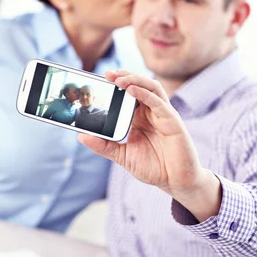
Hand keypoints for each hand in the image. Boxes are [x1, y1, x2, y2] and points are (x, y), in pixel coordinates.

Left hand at [78, 70, 221, 220]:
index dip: (116, 83)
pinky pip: (159, 103)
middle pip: (140, 84)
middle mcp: (152, 112)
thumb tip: (81, 136)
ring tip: (118, 79)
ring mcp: (163, 114)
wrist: (175, 182)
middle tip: (107, 74)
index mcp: (139, 117)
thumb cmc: (153, 167)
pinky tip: (132, 90)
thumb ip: (104, 146)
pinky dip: (144, 94)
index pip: (128, 93)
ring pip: (151, 87)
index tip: (101, 78)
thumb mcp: (122, 156)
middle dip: (124, 76)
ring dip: (134, 80)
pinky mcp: (173, 121)